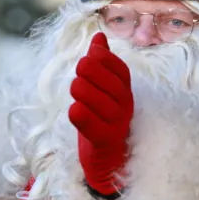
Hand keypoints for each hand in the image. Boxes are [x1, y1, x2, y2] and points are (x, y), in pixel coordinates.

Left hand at [68, 33, 132, 195]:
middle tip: (79, 67)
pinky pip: (95, 129)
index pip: (122, 72)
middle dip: (96, 73)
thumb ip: (101, 63)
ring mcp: (117, 127)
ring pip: (104, 106)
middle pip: (115, 87)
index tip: (92, 52)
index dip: (108, 60)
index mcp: (124, 93)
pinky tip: (73, 109)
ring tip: (74, 86)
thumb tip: (99, 36)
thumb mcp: (101, 91)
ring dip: (87, 92)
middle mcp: (125, 109)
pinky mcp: (105, 144)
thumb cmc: (101, 121)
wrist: (105, 163)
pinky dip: (83, 117)